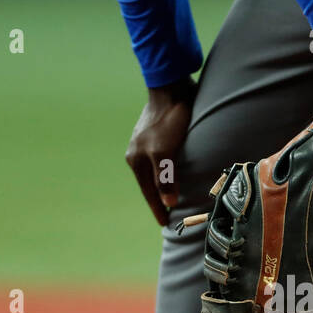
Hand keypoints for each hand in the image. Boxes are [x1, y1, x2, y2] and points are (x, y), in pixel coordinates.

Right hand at [126, 77, 196, 226]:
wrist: (173, 88)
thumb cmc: (168, 121)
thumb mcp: (165, 153)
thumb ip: (165, 179)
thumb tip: (167, 203)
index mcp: (136, 160)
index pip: (148, 192)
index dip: (158, 208)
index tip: (165, 224)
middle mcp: (138, 153)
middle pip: (150, 183)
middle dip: (159, 200)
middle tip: (169, 215)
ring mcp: (147, 143)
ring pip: (157, 172)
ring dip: (164, 186)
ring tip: (173, 199)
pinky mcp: (158, 134)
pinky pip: (163, 161)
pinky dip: (169, 172)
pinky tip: (176, 174)